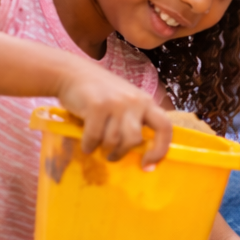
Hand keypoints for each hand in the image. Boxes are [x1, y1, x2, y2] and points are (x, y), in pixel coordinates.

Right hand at [54, 58, 171, 166]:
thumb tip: (140, 153)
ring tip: (98, 148)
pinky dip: (89, 145)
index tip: (148, 166)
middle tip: (113, 156)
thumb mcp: (126, 103)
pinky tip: (86, 144)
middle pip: (135, 139)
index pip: (165, 127)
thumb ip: (135, 121)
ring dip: (104, 149)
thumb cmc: (102, 94)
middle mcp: (135, 101)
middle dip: (123, 152)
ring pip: (114, 140)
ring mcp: (116, 103)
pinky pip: (95, 136)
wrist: (74, 74)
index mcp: (147, 102)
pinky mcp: (97, 106)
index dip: (160, 149)